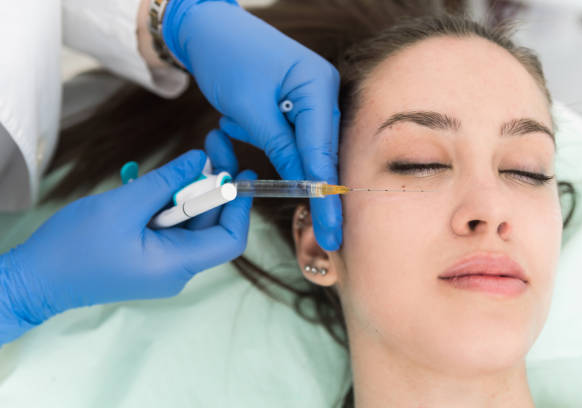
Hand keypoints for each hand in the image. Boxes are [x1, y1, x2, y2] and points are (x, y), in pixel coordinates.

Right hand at [0, 143, 254, 344]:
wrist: (34, 279)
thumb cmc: (74, 247)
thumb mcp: (123, 206)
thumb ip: (165, 181)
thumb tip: (199, 159)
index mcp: (177, 264)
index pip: (230, 238)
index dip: (240, 205)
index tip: (240, 172)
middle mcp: (176, 268)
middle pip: (209, 225)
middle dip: (208, 187)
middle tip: (204, 149)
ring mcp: (160, 264)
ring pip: (186, 222)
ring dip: (178, 191)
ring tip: (162, 168)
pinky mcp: (146, 257)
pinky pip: (164, 226)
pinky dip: (158, 202)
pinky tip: (139, 180)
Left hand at [162, 0, 342, 250]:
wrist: (206, 27)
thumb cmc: (226, 58)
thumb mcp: (249, 110)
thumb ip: (280, 148)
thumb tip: (304, 183)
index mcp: (318, 88)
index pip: (323, 154)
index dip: (325, 197)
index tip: (332, 232)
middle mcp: (320, 92)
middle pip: (316, 151)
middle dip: (292, 171)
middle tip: (292, 207)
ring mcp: (308, 97)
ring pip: (296, 146)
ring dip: (262, 143)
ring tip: (233, 119)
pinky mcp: (291, 102)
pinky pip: (282, 135)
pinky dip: (256, 134)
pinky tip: (233, 116)